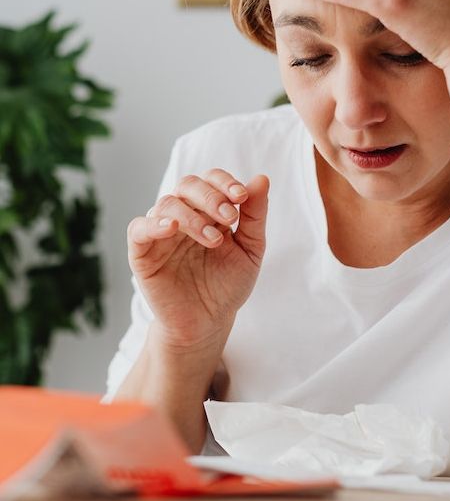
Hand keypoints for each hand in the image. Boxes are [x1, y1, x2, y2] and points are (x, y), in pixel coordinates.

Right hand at [126, 171, 269, 350]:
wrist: (209, 322)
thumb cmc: (229, 283)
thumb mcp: (251, 249)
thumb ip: (255, 215)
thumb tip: (262, 178)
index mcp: (208, 210)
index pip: (212, 180)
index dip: (225, 183)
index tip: (242, 198)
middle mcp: (183, 215)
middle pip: (188, 185)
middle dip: (211, 197)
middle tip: (230, 218)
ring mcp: (161, 233)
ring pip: (167, 204)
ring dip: (192, 216)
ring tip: (214, 239)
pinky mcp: (142, 253)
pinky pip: (138, 229)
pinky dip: (153, 224)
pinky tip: (172, 228)